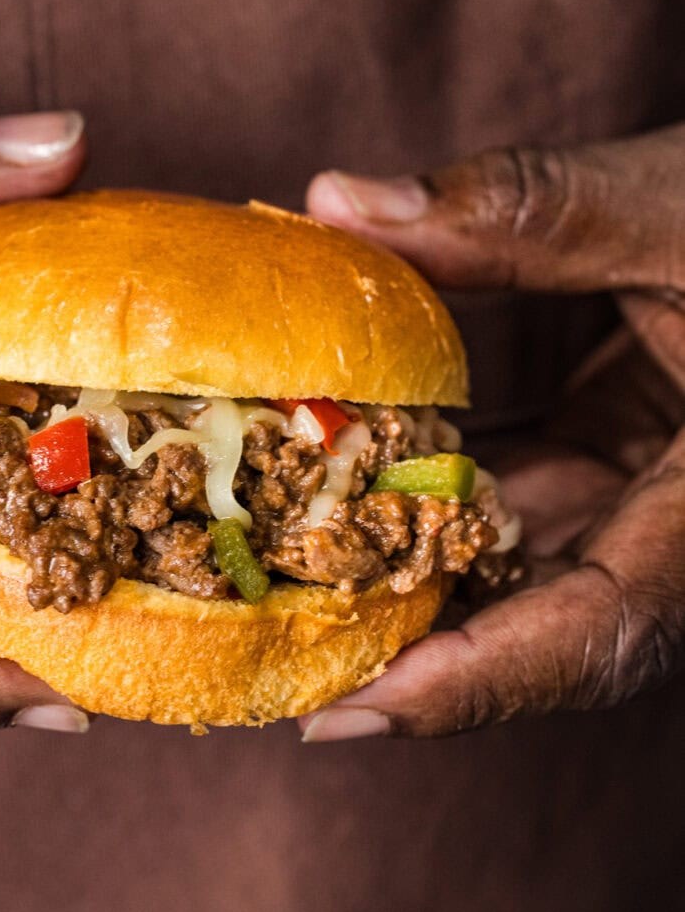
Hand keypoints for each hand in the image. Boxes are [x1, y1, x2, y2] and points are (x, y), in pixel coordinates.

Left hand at [300, 131, 684, 739]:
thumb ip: (530, 208)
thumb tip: (336, 199)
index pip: (602, 635)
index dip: (474, 685)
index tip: (344, 713)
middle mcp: (682, 530)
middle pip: (540, 631)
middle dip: (407, 652)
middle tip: (267, 660)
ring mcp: (653, 503)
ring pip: (524, 572)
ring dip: (404, 573)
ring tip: (272, 573)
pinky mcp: (627, 459)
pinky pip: (523, 504)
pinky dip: (434, 497)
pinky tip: (341, 471)